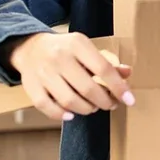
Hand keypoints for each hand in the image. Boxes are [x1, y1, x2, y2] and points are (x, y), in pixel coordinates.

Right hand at [9, 32, 134, 121]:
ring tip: (92, 107)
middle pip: (87, 88)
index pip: (103, 69)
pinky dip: (61, 115)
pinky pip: (48, 107)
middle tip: (109, 104)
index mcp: (77, 44)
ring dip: (86, 109)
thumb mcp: (86, 49)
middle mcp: (59, 57)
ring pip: (69, 101)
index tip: (129, 100)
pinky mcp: (31, 86)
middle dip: (104, 102)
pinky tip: (71, 114)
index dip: (118, 87)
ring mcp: (44, 72)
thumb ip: (106, 63)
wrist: (30, 47)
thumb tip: (127, 74)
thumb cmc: (65, 50)